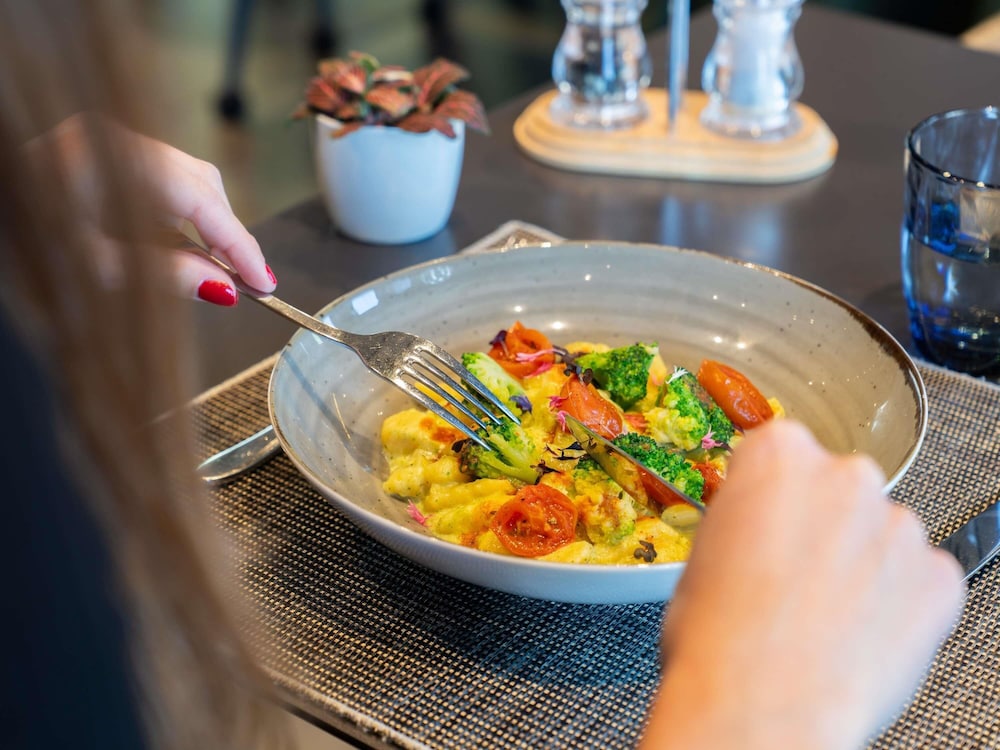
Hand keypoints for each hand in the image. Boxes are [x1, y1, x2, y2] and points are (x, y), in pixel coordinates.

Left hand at [25, 113, 275, 305]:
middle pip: (202, 183)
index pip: (202, 202)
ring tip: (216, 272)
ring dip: (207, 225)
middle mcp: (113, 139)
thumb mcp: (90, 271)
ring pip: (187, 179)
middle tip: (245, 283)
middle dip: (228, 233)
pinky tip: (182, 250)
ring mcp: (108, 143)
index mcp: (109, 159)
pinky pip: (162, 181)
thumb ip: (162, 276)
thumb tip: (223, 289)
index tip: (264, 283)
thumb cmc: (19, 242)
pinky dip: (180, 216)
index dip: (239, 245)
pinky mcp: (103, 155)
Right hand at [640, 420, 963, 749]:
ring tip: (827, 617)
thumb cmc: (718, 636)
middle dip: (825, 526)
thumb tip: (761, 536)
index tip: (770, 525)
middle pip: (839, 489)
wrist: (762, 704)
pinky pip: (923, 579)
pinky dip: (900, 603)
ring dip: (864, 565)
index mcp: (778, 454)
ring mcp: (899, 525)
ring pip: (883, 535)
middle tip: (795, 577)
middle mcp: (845, 475)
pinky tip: (861, 635)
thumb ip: (746, 522)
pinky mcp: (939, 577)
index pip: (783, 454)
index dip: (773, 499)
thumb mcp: (702, 553)